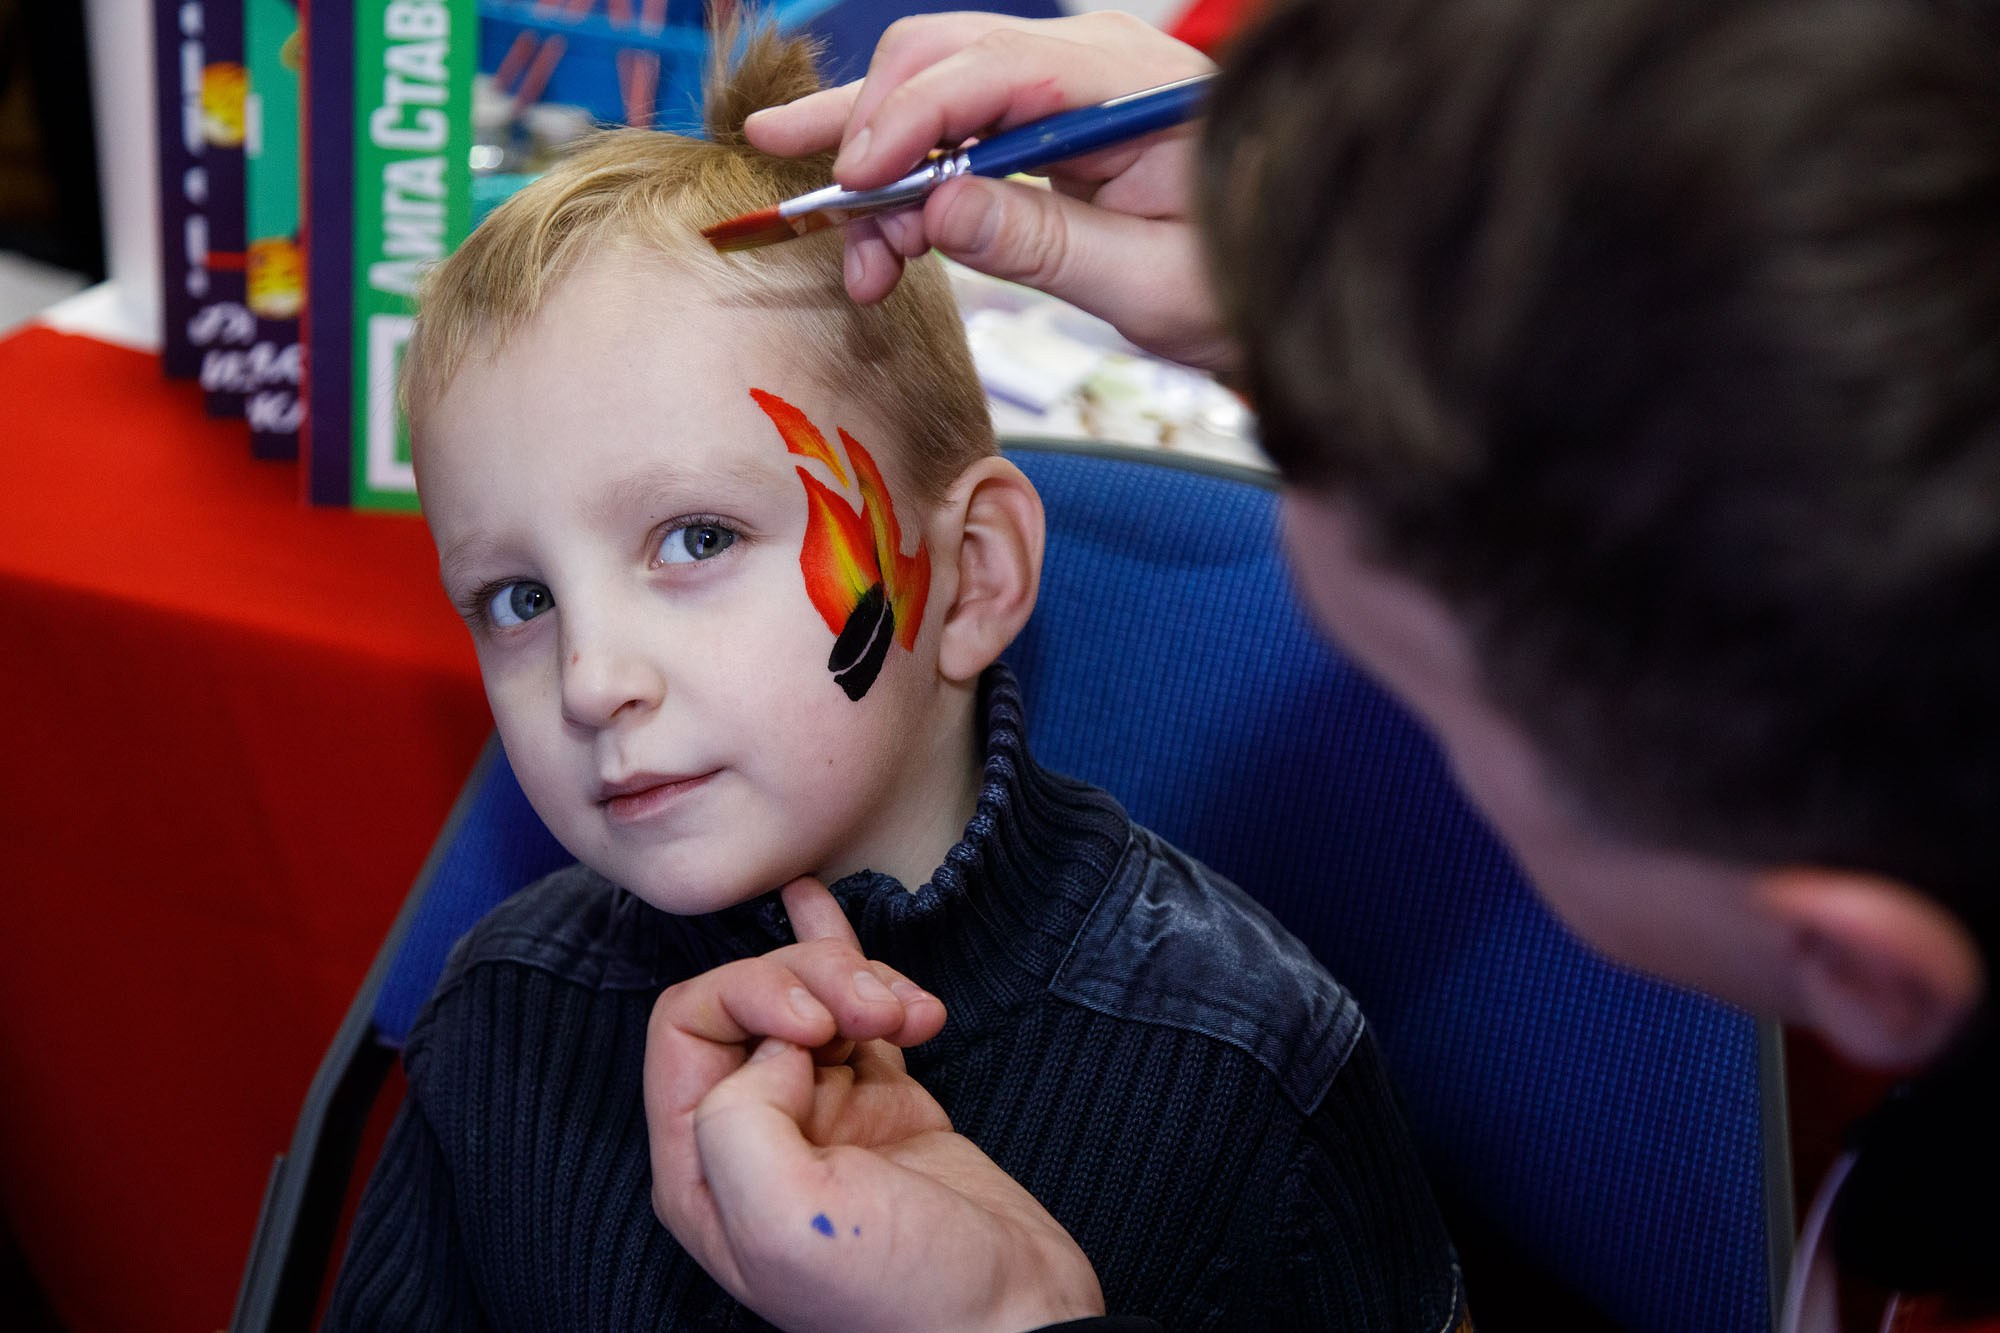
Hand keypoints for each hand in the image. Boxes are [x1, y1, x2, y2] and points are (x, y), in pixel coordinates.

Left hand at [645, 878, 1104, 1331]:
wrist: (1015, 1319)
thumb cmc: (901, 1295)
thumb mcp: (784, 1220)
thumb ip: (738, 1119)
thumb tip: (775, 1047)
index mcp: (702, 1169)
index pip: (688, 1026)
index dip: (752, 997)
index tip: (819, 1025)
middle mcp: (751, 1136)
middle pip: (753, 999)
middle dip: (817, 980)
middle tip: (877, 1012)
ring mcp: (819, 1116)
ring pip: (812, 995)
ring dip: (861, 981)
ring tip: (910, 1015)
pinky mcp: (882, 1104)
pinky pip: (865, 1014)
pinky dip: (893, 991)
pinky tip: (922, 1008)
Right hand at [745, 11, 1237, 371]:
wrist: (1291, 285)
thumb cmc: (1242, 285)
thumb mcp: (1150, 285)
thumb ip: (1046, 244)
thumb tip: (939, 209)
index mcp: (1131, 86)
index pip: (993, 69)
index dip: (909, 120)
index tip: (853, 182)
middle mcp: (1090, 65)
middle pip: (943, 58)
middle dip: (870, 136)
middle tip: (825, 217)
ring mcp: (1064, 90)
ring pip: (933, 92)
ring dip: (878, 170)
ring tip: (855, 260)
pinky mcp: (1045, 125)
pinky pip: (956, 133)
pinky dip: (910, 185)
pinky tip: (881, 243)